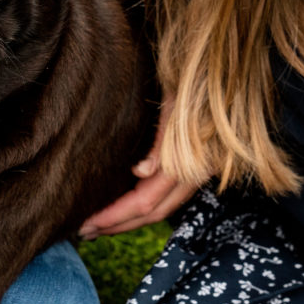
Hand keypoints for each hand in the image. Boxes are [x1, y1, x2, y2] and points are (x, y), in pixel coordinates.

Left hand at [79, 96, 195, 238]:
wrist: (218, 72)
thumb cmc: (191, 82)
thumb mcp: (172, 103)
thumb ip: (160, 142)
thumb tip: (141, 173)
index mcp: (188, 161)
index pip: (145, 201)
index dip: (116, 217)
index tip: (87, 223)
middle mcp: (195, 172)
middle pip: (154, 212)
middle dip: (119, 225)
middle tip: (85, 231)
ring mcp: (199, 171)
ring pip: (163, 208)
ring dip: (131, 220)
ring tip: (101, 225)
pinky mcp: (198, 166)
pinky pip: (169, 196)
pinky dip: (146, 205)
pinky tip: (127, 205)